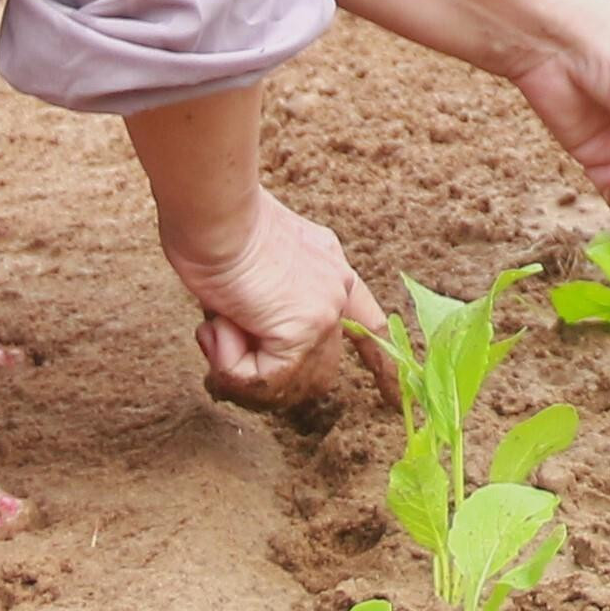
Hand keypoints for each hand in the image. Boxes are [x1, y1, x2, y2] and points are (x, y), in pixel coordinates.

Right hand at [166, 188, 380, 404]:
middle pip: (316, 371)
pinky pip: (264, 380)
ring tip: (217, 327)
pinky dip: (230, 366)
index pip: (368, 323)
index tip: (396, 397)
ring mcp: (325, 312)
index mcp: (328, 265)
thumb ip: (263, 302)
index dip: (379, 364)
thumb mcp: (251, 264)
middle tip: (220, 346)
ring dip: (237, 367)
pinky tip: (219, 327)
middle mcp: (337, 289)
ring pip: (285, 383)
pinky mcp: (303, 330)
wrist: (213, 213)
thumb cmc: (214, 228)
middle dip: (264, 374)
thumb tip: (244, 338)